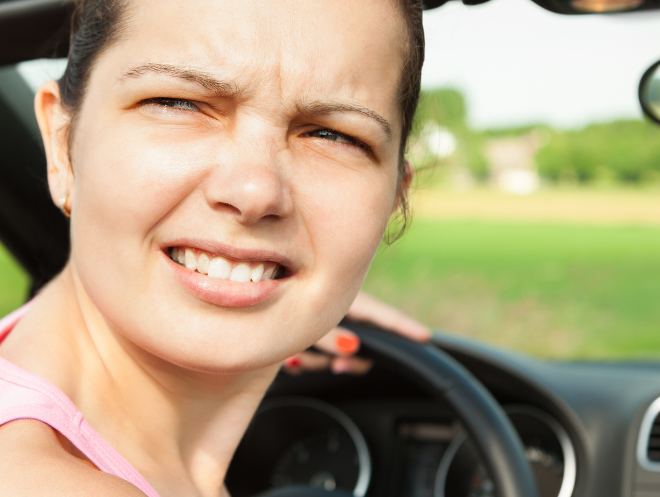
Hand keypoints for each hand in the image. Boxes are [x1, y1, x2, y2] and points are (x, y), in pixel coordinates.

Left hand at [283, 292, 430, 375]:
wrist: (237, 294)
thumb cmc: (269, 295)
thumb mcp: (302, 317)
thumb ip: (328, 335)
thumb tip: (353, 348)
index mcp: (339, 295)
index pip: (380, 313)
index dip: (403, 327)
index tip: (422, 337)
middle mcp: (330, 305)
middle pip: (358, 340)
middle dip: (349, 359)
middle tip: (339, 366)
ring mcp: (314, 317)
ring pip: (332, 351)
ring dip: (319, 361)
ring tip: (298, 359)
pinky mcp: (298, 328)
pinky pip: (312, 352)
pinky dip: (305, 360)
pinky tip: (290, 360)